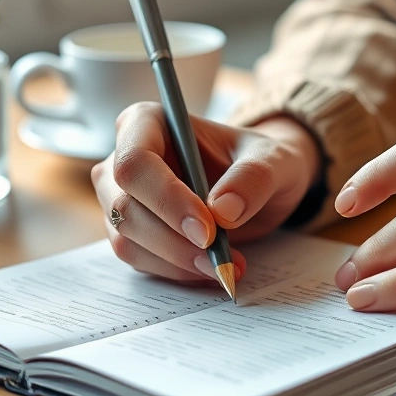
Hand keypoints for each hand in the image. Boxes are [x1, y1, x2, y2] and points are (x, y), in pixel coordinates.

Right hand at [92, 102, 319, 282]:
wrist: (260, 186)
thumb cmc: (260, 161)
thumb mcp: (274, 160)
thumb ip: (254, 178)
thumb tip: (223, 211)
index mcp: (148, 123)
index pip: (134, 163)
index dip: (166, 199)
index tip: (208, 230)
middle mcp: (123, 158)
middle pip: (124, 206)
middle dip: (173, 240)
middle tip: (220, 258)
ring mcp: (121, 198)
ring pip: (126, 239)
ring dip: (176, 262)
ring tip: (225, 265)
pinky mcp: (132, 232)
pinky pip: (140, 260)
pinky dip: (176, 271)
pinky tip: (211, 268)